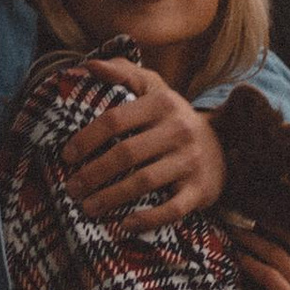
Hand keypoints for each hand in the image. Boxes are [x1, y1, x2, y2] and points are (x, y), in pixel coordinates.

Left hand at [61, 60, 227, 224]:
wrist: (222, 147)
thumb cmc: (172, 118)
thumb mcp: (154, 88)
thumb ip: (123, 72)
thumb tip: (88, 64)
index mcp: (162, 103)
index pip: (114, 120)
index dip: (86, 139)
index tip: (67, 157)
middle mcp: (179, 130)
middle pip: (125, 153)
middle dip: (92, 173)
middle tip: (71, 188)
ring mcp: (191, 161)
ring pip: (144, 182)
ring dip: (110, 198)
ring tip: (88, 207)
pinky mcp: (200, 190)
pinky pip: (171, 209)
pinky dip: (146, 220)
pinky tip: (124, 225)